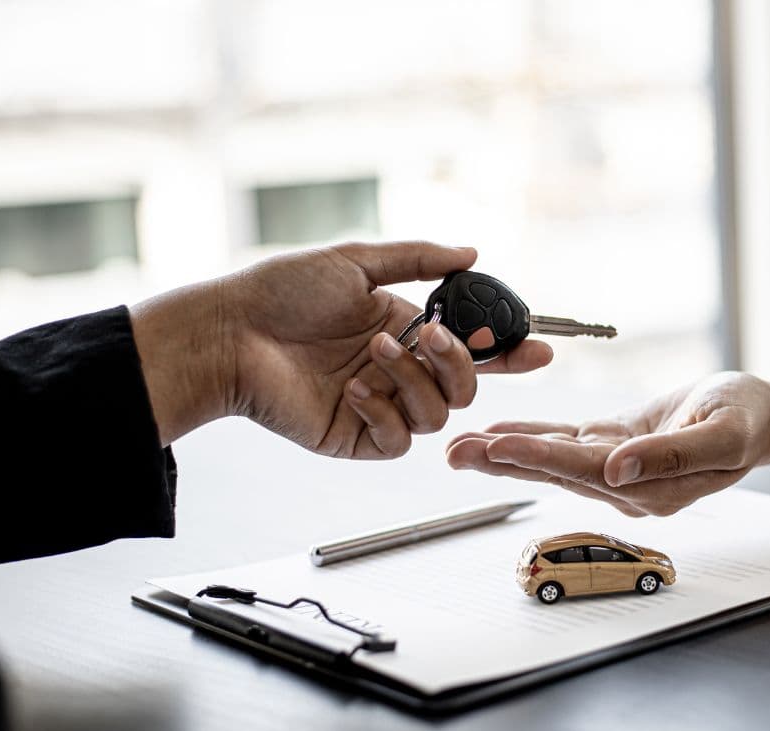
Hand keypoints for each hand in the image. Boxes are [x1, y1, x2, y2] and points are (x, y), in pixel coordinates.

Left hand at [132, 241, 552, 456]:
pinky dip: (387, 412)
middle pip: (465, 386)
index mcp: (406, 329)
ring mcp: (380, 406)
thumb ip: (419, 259)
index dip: (509, 351)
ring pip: (439, 415)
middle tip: (432, 336)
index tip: (539, 347)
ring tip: (375, 351)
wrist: (229, 332)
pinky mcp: (357, 436)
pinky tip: (358, 389)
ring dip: (418, 381)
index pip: (472, 347)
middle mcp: (399, 369)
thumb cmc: (282, 292)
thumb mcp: (357, 261)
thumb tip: (472, 251)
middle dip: (460, 362)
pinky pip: (401, 439)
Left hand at [447, 372, 769, 515]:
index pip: (584, 471)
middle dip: (502, 460)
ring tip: (459, 445)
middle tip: (452, 452)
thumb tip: (619, 470)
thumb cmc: (749, 419)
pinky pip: (566, 439)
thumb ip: (672, 456)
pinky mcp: (614, 444)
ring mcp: (618, 468)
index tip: (497, 447)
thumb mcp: (723, 433)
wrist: (762, 415)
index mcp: (651, 488)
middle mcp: (626, 485)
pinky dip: (531, 435)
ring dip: (506, 452)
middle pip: (555, 470)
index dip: (539, 457)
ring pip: (553, 457)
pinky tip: (496, 432)